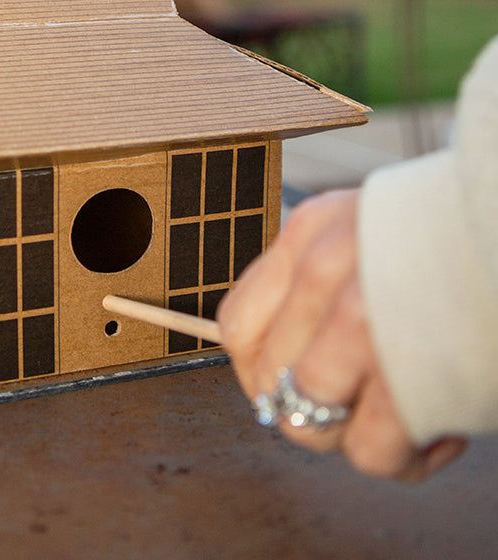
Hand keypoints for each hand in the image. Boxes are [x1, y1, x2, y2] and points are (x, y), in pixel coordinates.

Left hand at [217, 189, 466, 480]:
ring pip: (307, 418)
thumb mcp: (365, 233)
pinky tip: (440, 427)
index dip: (257, 370)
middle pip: (270, 380)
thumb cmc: (452, 243)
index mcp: (310, 231)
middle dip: (310, 407)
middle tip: (360, 400)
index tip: (288, 383)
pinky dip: (404, 456)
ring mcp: (363, 319)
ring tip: (401, 411)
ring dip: (352, 432)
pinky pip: (369, 453)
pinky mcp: (409, 373)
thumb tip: (273, 366)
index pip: (236, 326)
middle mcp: (326, 267)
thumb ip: (313, 283)